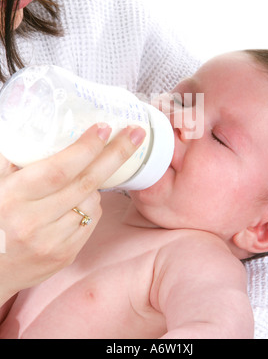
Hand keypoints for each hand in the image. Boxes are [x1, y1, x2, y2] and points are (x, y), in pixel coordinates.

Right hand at [0, 123, 145, 304]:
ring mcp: (52, 242)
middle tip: (136, 133)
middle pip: (86, 183)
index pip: (59, 169)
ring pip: (92, 202)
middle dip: (116, 154)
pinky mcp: (65, 255)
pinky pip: (91, 221)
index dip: (86, 148)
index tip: (104, 128)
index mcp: (14, 197)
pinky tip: (79, 200)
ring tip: (84, 175)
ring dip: (96, 183)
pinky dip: (92, 205)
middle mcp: (34, 221)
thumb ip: (16, 160)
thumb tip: (41, 130)